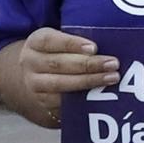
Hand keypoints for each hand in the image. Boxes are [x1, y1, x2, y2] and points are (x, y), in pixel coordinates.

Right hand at [0, 26, 117, 129]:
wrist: (35, 76)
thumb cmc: (58, 53)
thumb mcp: (60, 40)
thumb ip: (78, 40)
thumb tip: (110, 41)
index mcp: (36, 42)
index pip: (51, 40)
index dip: (72, 44)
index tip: (94, 47)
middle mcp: (30, 62)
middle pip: (59, 63)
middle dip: (88, 64)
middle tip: (113, 63)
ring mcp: (34, 84)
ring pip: (61, 84)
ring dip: (89, 81)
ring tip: (112, 78)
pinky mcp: (42, 102)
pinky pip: (63, 102)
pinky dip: (83, 98)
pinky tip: (101, 95)